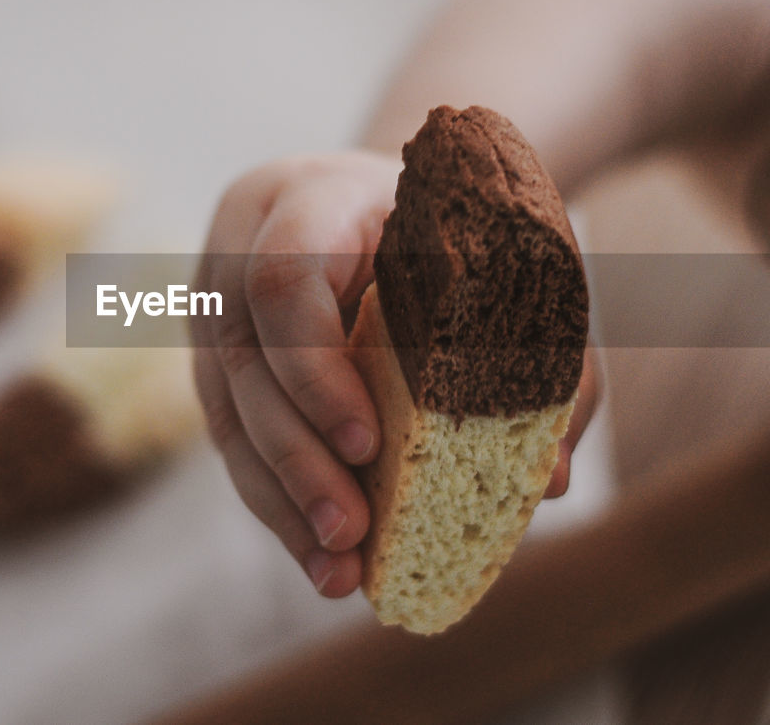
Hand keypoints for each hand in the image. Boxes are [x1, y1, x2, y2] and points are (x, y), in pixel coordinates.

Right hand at [192, 153, 599, 597]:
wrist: (377, 197)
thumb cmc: (446, 225)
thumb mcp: (496, 254)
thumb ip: (535, 352)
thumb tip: (551, 480)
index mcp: (306, 200)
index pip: (283, 281)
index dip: (315, 369)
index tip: (365, 443)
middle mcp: (240, 252)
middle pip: (247, 365)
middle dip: (298, 461)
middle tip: (352, 534)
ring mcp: (218, 310)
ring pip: (230, 414)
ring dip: (284, 501)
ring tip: (337, 573)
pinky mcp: (219, 363)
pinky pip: (237, 439)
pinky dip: (280, 502)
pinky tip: (320, 557)